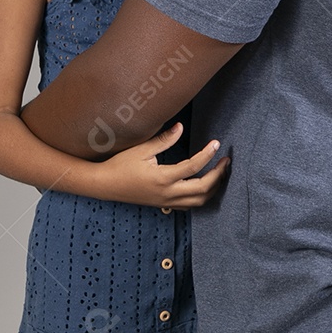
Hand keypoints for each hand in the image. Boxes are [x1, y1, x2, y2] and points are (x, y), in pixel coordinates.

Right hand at [90, 122, 228, 207]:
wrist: (105, 185)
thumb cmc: (121, 165)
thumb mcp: (141, 149)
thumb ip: (164, 140)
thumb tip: (180, 127)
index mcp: (163, 178)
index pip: (193, 167)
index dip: (207, 155)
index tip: (216, 143)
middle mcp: (168, 193)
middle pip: (203, 189)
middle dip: (218, 175)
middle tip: (226, 161)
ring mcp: (167, 202)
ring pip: (199, 201)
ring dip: (214, 188)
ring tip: (221, 173)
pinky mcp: (164, 204)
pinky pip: (190, 206)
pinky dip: (203, 197)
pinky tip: (207, 186)